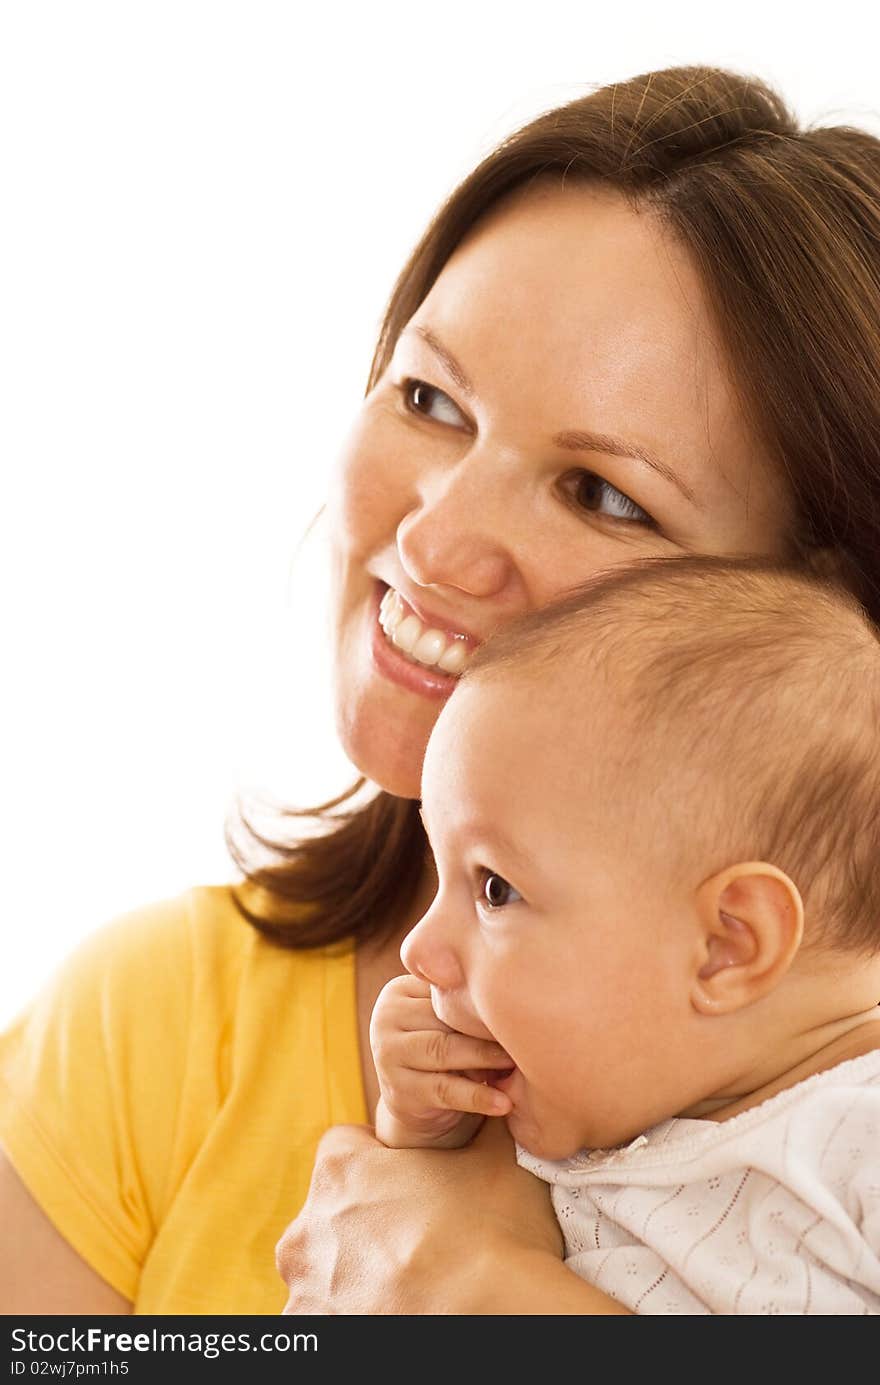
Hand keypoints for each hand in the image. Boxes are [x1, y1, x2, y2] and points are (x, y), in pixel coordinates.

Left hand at [277, 1118, 567, 1314]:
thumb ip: (481, 1124)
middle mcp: (307, 1227)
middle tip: (415, 1241)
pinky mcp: (312, 1331)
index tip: (409, 1188)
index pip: (344, 1148)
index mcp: (341, 1170)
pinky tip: (398, 1310)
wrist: (496, 1312)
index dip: (378, 1164)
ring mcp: (306, 1287)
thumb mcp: (496, 1159)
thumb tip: (501, 1093)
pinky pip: (326, 1317)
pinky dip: (354, 1314)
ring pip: (327, 1271)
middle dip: (365, 1225)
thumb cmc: (496, 1232)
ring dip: (357, 1276)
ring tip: (409, 1284)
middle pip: (331, 1213)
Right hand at [369, 974, 513, 1148]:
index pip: (445, 988)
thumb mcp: (449, 1021)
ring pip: (445, 1050)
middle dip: (486, 1028)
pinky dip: (477, 1096)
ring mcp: (386, 1053)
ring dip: (486, 1058)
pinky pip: (444, 1089)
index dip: (483, 997)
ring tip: (517, 1063)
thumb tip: (519, 987)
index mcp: (399, 990)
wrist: (419, 1107)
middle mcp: (386, 1016)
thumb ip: (465, 1001)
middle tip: (527, 1033)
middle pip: (444, 1017)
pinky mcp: (397, 1090)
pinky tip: (504, 1102)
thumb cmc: (446, 1051)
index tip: (522, 1001)